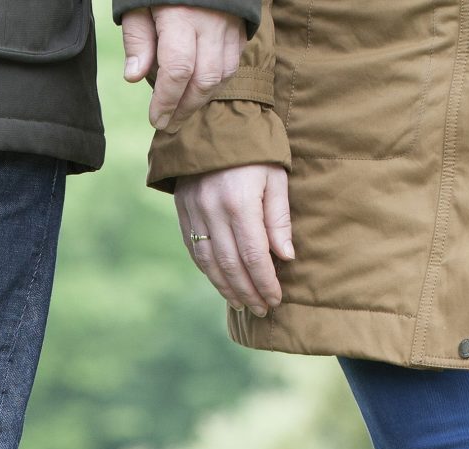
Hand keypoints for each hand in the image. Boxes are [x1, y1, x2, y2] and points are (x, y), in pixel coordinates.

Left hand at [122, 5, 246, 130]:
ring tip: (181, 111)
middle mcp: (210, 24)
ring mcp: (229, 26)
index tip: (155, 120)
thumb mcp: (139, 4)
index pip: (177, 69)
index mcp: (181, 17)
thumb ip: (138, 39)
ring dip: (201, 99)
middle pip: (204, 80)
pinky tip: (198, 90)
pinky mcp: (240, 27)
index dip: (166, 100)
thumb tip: (134, 78)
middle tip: (167, 125)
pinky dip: (216, 82)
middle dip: (184, 108)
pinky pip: (232, 63)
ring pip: (222, 75)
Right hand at [172, 163, 292, 315]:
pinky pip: (194, 249)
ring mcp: (194, 211)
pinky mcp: (183, 210)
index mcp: (240, 201)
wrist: (216, 120)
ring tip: (243, 303)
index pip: (253, 255)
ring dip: (226, 287)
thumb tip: (285, 257)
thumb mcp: (276, 177)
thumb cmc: (255, 149)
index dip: (265, 282)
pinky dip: (209, 270)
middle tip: (262, 309)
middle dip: (248, 291)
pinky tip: (222, 282)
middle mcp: (213, 210)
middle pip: (230, 265)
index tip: (276, 299)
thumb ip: (278, 218)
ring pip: (209, 262)